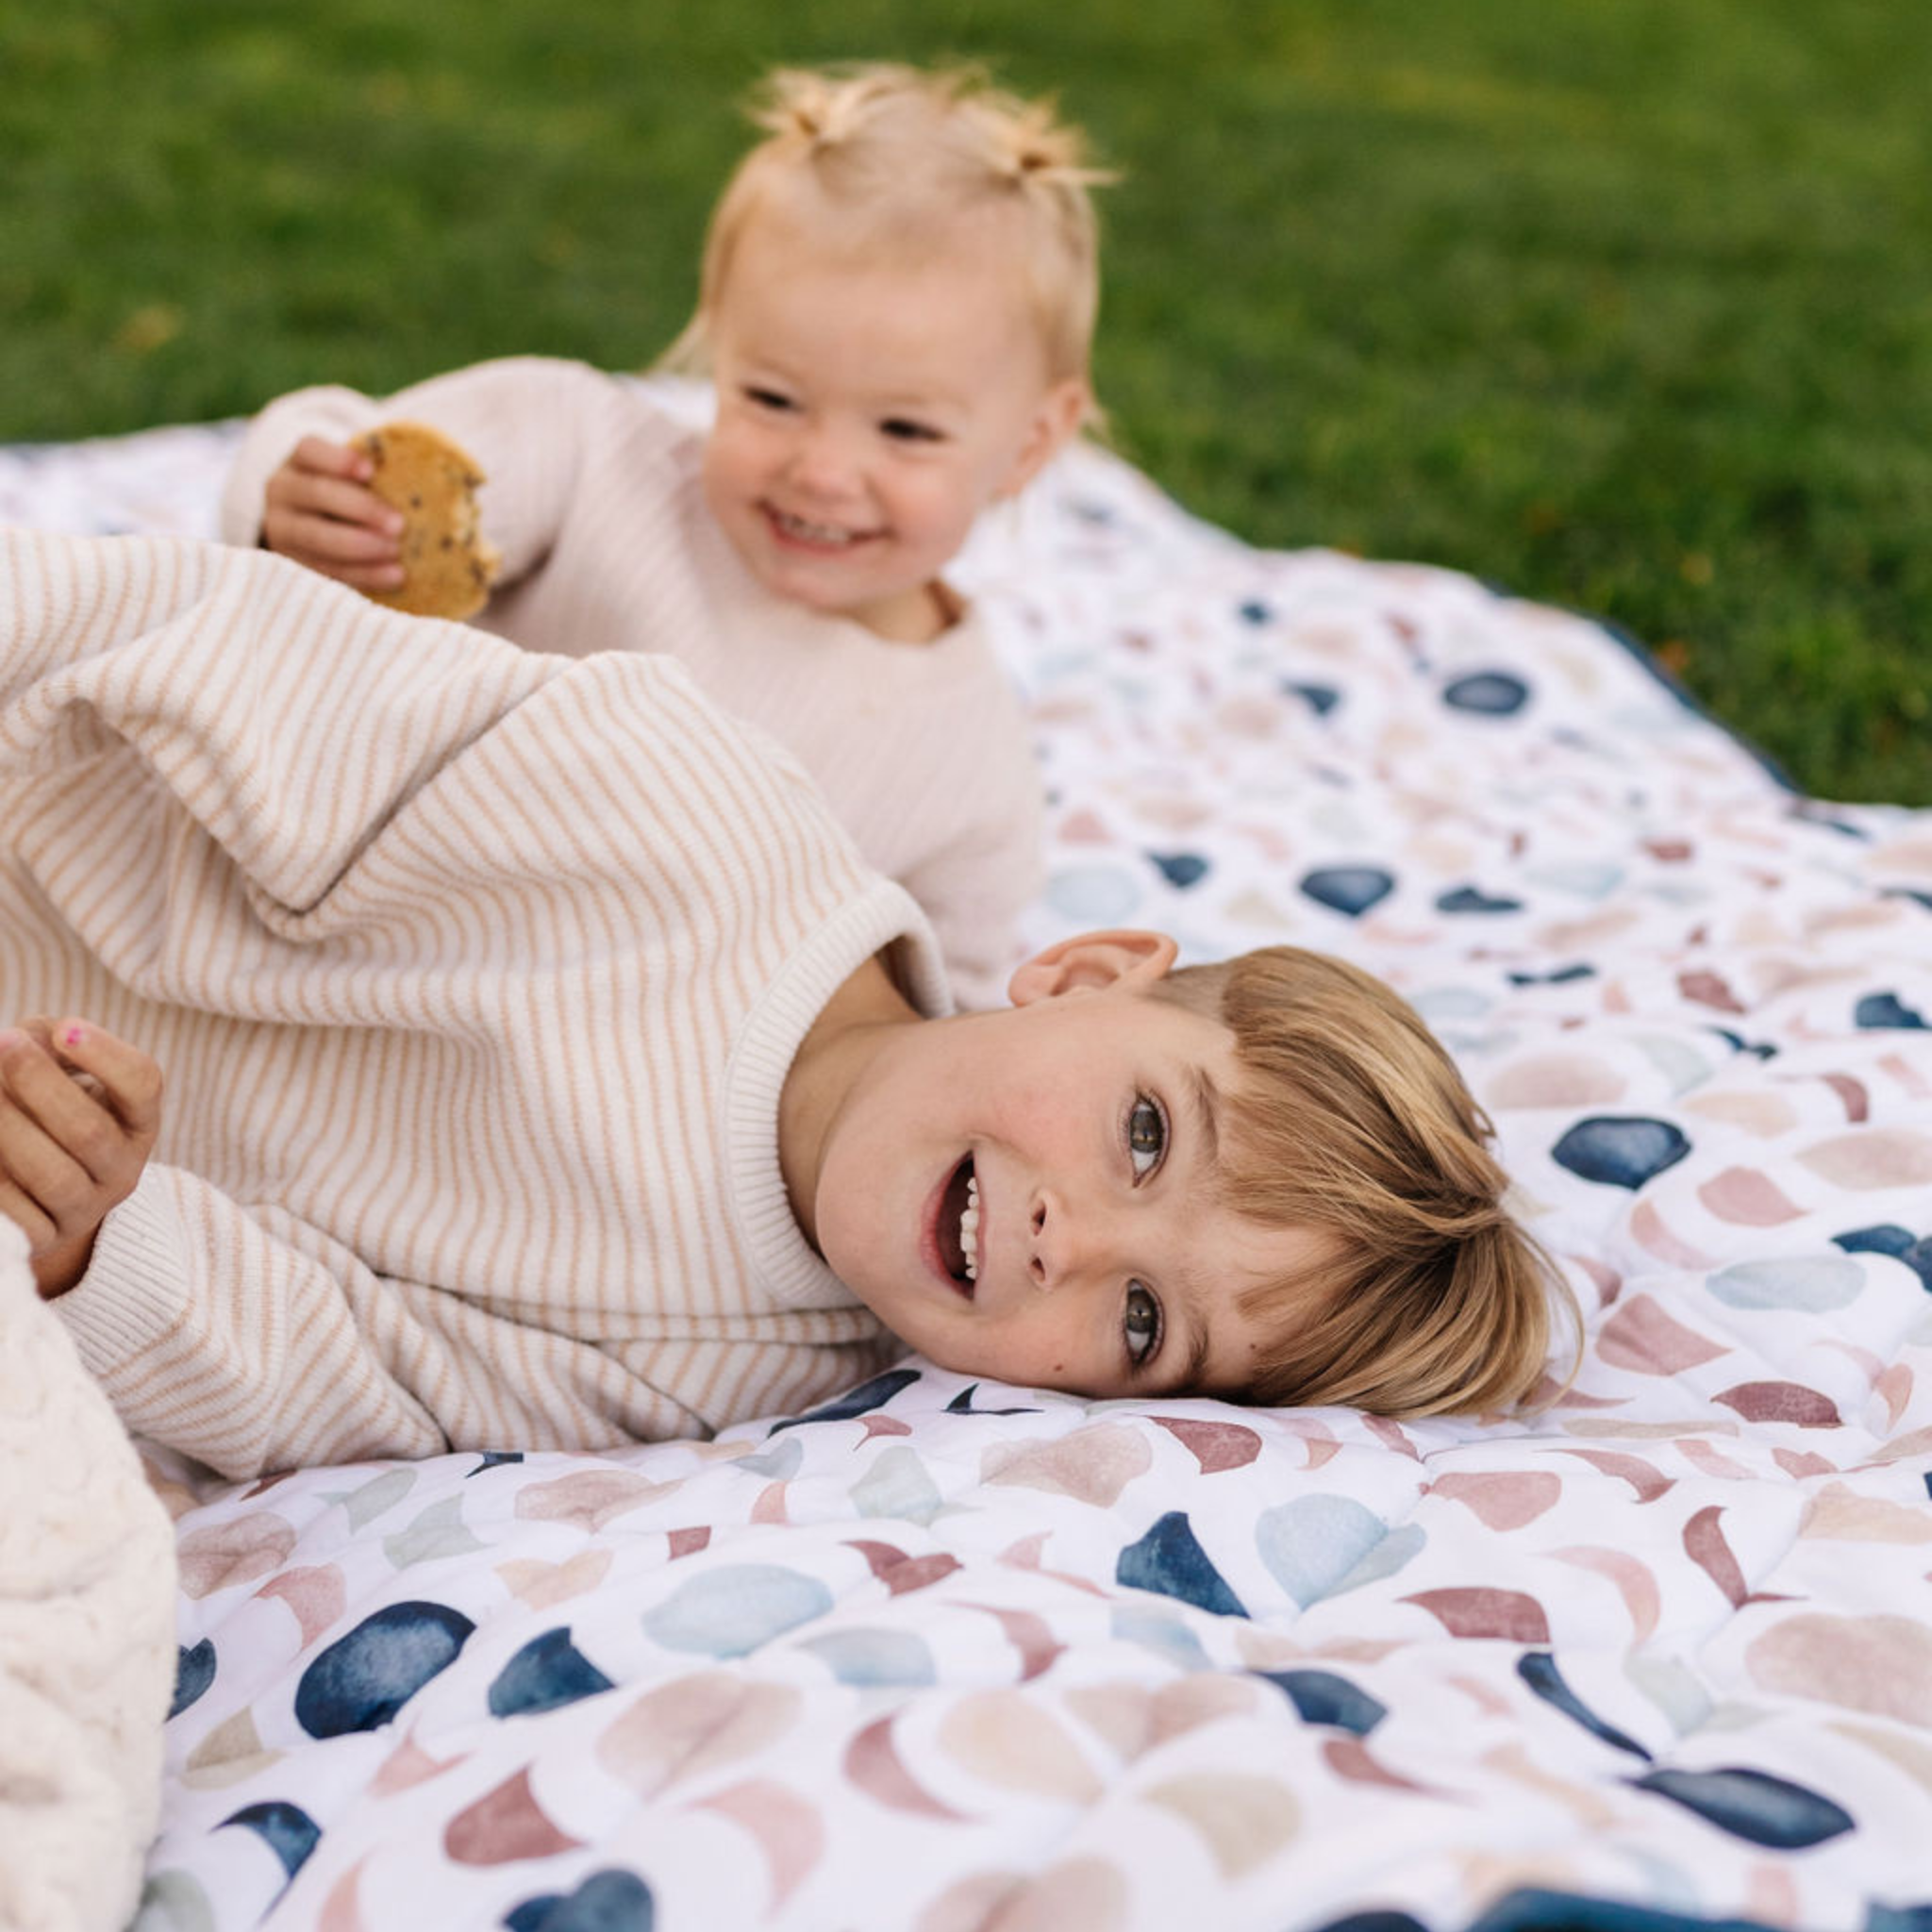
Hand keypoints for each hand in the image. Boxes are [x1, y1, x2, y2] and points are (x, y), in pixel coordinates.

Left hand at [0, 1019, 162, 1298]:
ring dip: (8, 1131)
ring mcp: (86, 1209)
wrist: (33, 1186)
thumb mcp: (58, 1066)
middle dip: (40, 1084)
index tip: (65, 1029)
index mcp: (137, 1120)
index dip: (107, 1057)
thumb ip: (46, 1041)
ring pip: (53, 1176)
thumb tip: (23, 1043)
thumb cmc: (42, 1105)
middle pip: (90, 1131)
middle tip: (3, 1043)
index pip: (142, 1085)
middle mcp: (122, 1169)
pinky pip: (18, 1215)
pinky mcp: (46, 1238)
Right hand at [260, 435, 407, 592]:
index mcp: (300, 460)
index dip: (338, 459)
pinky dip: (362, 575)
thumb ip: (387, 472)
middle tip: (399, 524)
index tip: (370, 470)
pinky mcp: (292, 564)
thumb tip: (459, 475)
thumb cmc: (353, 493)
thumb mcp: (359, 475)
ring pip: (316, 538)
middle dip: (360, 509)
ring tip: (397, 552)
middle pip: (316, 494)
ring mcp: (281, 530)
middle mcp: (282, 490)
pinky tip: (394, 576)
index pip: (311, 450)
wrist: (315, 524)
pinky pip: (326, 571)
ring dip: (361, 547)